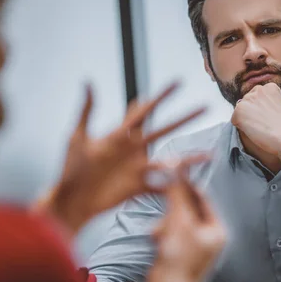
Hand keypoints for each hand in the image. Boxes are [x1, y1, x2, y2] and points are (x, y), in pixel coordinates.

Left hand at [35, 82, 205, 235]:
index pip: (145, 111)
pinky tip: (191, 185)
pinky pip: (161, 186)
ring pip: (169, 160)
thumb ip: (86, 110)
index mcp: (120, 135)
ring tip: (209, 155)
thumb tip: (89, 82)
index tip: (178, 82)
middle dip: (185, 118)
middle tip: (204, 107)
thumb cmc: (71, 169)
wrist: (71, 200)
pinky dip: (176, 186)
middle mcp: (133, 150)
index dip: (162, 96)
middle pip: (165, 129)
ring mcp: (138, 168)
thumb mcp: (77, 137)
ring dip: (189, 158)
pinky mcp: (138, 187)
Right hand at [147, 165, 225, 281]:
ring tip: (160, 232)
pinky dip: (162, 233)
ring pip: (176, 220)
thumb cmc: (178, 258)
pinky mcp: (180, 251)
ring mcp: (194, 245)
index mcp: (217, 230)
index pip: (203, 199)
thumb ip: (177, 195)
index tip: (175, 173)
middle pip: (188, 209)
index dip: (188, 185)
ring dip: (165, 223)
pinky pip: (170, 232)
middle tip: (163, 199)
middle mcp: (209, 237)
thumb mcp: (179, 221)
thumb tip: (175, 172)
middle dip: (173, 210)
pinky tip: (157, 239)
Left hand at [231, 83, 280, 182]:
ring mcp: (247, 99)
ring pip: (241, 111)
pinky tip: (255, 131)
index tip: (272, 118)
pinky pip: (234, 120)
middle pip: (248, 103)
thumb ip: (267, 103)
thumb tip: (254, 109)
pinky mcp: (239, 110)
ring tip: (262, 127)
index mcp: (270, 87)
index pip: (258, 98)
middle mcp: (258, 89)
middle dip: (253, 114)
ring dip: (247, 121)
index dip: (263, 111)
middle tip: (266, 124)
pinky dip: (242, 128)